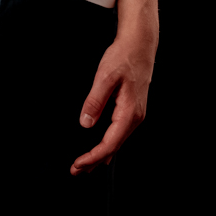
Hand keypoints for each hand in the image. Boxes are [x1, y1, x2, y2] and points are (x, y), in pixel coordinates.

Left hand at [70, 30, 155, 174]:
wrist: (139, 44)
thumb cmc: (124, 57)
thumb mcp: (105, 76)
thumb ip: (95, 100)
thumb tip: (85, 123)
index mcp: (129, 113)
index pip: (109, 144)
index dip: (92, 156)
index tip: (77, 164)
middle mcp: (134, 117)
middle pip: (113, 147)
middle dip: (94, 161)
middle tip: (75, 171)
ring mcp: (135, 114)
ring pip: (117, 141)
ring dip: (101, 154)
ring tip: (85, 165)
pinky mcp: (132, 109)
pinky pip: (119, 133)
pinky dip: (108, 144)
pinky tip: (103, 151)